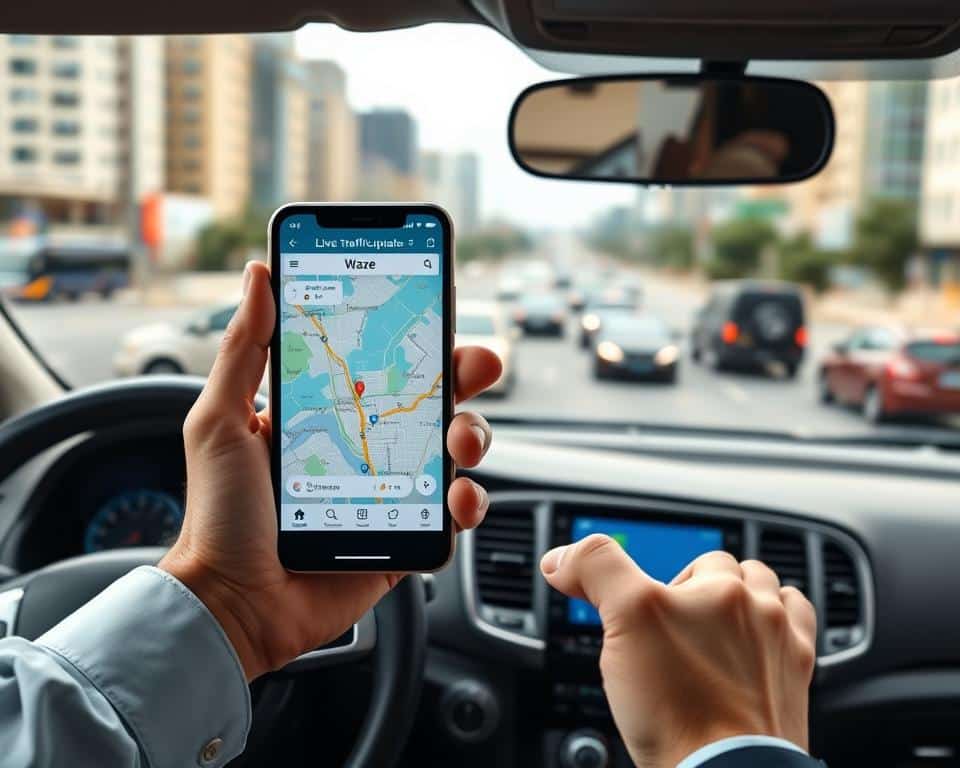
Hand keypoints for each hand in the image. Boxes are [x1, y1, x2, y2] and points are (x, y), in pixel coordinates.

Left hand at [159, 261, 501, 680]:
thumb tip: (259, 274)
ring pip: (455, 448)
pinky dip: (469, 502)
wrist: (235, 602)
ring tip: (460, 442)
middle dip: (464, 374)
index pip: (383, 360)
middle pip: (433, 397)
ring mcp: (393, 490)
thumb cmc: (220, 512)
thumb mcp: (219, 420)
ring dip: (474, 433)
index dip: (416, 333)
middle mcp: (367, 444)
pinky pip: (454, 512)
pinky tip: (457, 498)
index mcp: (328, 411)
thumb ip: (244, 349)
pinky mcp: (409, 534)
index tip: (438, 304)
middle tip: (476, 365)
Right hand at [541, 537, 815, 767]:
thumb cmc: (677, 708)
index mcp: (725, 589)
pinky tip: (763, 644)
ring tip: (719, 627)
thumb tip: (561, 557)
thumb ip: (596, 570)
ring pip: (776, 599)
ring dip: (751, 601)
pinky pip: (800, 635)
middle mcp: (764, 612)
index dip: (670, 582)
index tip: (645, 610)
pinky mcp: (797, 685)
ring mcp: (785, 649)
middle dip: (709, 589)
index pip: (698, 559)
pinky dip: (784, 628)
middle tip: (674, 623)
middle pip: (739, 575)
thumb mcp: (624, 620)